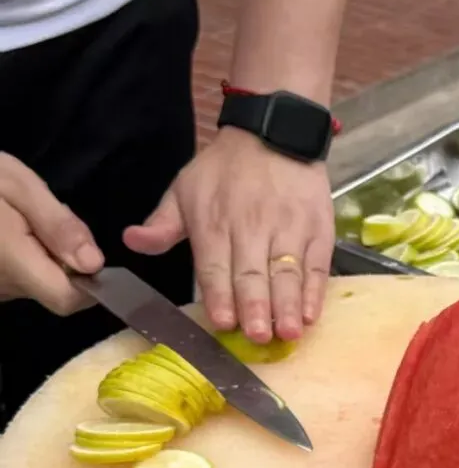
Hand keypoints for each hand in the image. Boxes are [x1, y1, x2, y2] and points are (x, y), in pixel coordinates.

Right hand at [0, 154, 102, 312]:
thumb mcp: (18, 186)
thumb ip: (57, 225)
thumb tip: (94, 264)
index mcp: (12, 263)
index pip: (66, 298)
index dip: (89, 282)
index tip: (84, 249)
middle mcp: (3, 286)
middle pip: (56, 290)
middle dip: (66, 260)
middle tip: (45, 218)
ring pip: (39, 283)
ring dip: (46, 256)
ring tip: (24, 219)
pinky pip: (20, 278)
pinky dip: (27, 257)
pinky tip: (11, 230)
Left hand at [123, 128, 334, 342]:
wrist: (275, 132)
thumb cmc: (226, 170)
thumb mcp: (185, 189)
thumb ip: (162, 225)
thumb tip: (131, 242)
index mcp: (214, 221)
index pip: (216, 265)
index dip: (219, 295)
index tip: (223, 321)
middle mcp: (252, 226)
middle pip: (253, 272)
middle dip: (255, 306)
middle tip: (257, 335)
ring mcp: (289, 229)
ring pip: (287, 272)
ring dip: (288, 305)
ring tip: (288, 333)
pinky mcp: (318, 230)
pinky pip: (316, 265)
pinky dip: (314, 292)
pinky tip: (311, 315)